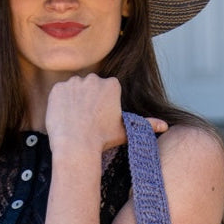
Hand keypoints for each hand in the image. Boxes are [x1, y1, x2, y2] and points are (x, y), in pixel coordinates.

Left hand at [45, 75, 167, 154]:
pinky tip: (64, 117)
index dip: (102, 105)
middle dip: (88, 101)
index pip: (106, 90)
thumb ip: (146, 124)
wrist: (76, 145)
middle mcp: (93, 78)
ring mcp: (74, 82)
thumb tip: (165, 126)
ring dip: (74, 101)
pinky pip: (59, 93)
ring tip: (75, 120)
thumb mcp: (126, 131)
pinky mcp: (58, 88)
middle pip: (90, 87)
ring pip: (74, 89)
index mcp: (111, 85)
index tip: (99, 119)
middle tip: (86, 121)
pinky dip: (60, 103)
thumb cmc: (102, 139)